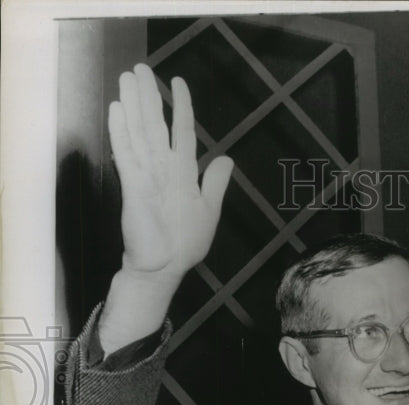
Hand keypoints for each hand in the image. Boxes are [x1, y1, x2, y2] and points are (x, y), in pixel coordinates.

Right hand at [109, 63, 232, 282]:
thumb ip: (215, 183)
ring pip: (139, 132)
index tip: (178, 82)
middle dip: (148, 96)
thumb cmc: (185, 242)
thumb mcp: (209, 210)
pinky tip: (116, 110)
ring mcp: (146, 175)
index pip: (182, 131)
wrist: (165, 267)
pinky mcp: (133, 186)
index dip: (181, 106)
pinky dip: (121, 132)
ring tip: (126, 79)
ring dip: (132, 105)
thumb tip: (227, 159)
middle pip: (155, 124)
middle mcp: (163, 168)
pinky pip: (127, 155)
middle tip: (139, 69)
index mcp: (182, 172)